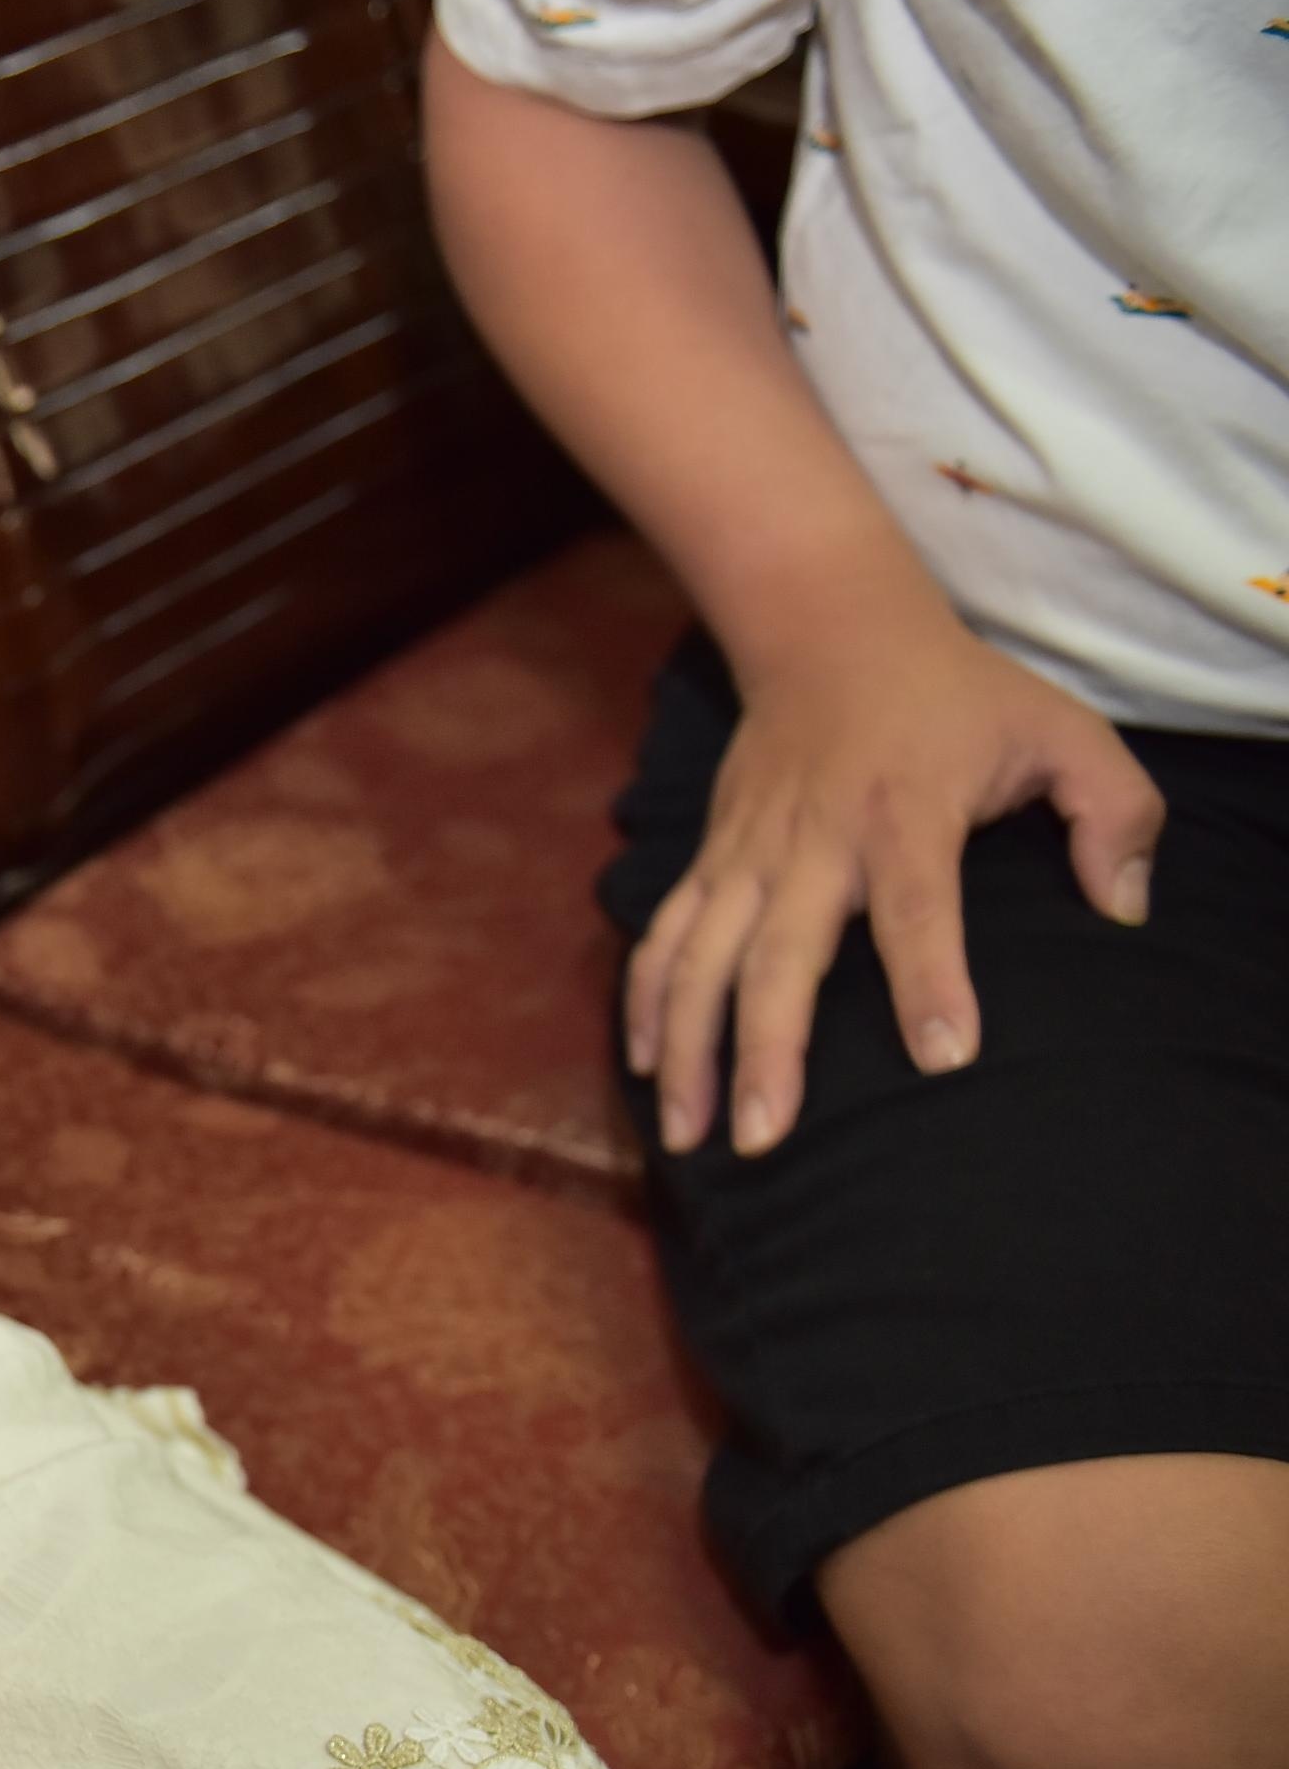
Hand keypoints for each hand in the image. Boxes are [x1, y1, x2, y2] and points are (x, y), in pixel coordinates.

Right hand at [631, 610, 1157, 1156]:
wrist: (828, 631)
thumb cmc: (957, 696)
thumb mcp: (1061, 729)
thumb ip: (1114, 812)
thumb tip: (1124, 909)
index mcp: (905, 812)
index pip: (917, 904)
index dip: (930, 978)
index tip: (944, 1057)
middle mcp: (813, 841)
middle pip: (778, 955)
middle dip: (767, 1049)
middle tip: (770, 1137)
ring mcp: (748, 854)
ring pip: (700, 959)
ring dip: (687, 1048)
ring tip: (688, 1133)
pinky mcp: (711, 859)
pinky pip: (664, 937)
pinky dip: (645, 1000)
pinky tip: (643, 1064)